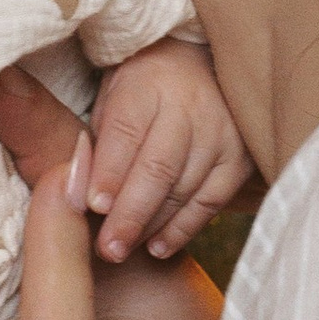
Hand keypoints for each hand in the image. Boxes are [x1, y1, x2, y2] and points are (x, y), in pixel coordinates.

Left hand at [82, 38, 252, 263]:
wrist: (201, 69)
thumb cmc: (144, 90)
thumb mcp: (112, 97)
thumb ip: (97, 142)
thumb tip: (77, 194)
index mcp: (148, 84)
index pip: (126, 132)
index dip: (110, 172)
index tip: (92, 207)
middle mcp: (189, 108)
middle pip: (158, 168)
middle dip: (130, 214)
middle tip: (107, 248)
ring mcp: (221, 133)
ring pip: (185, 190)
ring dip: (151, 227)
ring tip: (122, 250)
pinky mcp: (241, 159)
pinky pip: (211, 202)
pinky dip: (183, 229)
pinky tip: (157, 248)